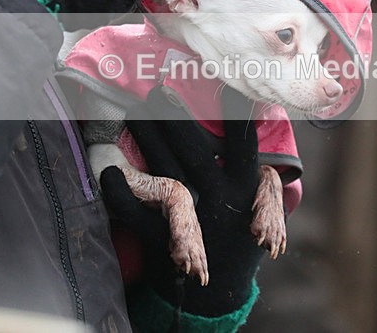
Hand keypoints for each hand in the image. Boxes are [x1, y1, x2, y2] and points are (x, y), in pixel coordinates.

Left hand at [100, 86, 266, 316]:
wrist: (218, 295)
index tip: (224, 80)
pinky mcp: (162, 239)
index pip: (243, 142)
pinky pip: (138, 213)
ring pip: (164, 170)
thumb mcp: (266, 211)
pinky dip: (121, 194)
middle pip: (193, 150)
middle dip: (175, 117)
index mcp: (246, 189)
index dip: (235, 111)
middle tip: (158, 88)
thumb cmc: (242, 240)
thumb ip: (263, 178)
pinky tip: (110, 169)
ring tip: (133, 110)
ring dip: (147, 138)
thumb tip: (261, 133)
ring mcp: (190, 220)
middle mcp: (219, 200)